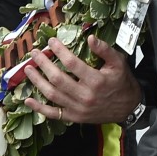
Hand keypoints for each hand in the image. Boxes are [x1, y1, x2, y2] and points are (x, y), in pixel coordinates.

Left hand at [22, 35, 139, 124]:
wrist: (128, 107)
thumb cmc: (122, 82)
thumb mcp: (119, 63)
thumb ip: (104, 50)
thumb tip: (90, 37)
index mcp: (96, 81)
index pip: (72, 63)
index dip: (59, 51)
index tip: (51, 41)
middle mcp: (85, 96)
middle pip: (57, 79)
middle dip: (43, 64)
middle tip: (34, 54)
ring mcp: (78, 109)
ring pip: (52, 95)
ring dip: (37, 81)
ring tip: (28, 69)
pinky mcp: (75, 117)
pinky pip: (54, 114)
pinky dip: (39, 108)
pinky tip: (28, 100)